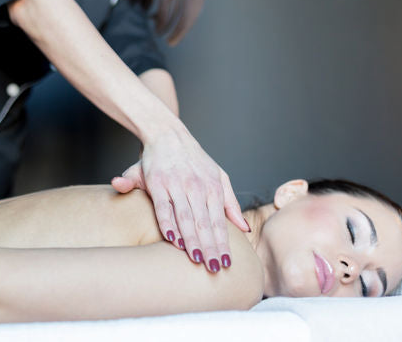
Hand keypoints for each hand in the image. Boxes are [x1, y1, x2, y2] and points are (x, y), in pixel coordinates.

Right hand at [111, 134, 247, 272]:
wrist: (167, 134)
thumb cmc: (193, 158)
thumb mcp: (218, 174)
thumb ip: (230, 201)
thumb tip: (244, 228)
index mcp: (212, 186)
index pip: (219, 220)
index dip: (222, 242)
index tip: (226, 262)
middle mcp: (196, 187)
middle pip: (204, 223)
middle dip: (210, 247)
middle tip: (213, 268)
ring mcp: (176, 185)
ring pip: (186, 218)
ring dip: (192, 240)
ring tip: (197, 259)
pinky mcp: (158, 184)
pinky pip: (163, 208)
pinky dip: (168, 224)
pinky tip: (174, 240)